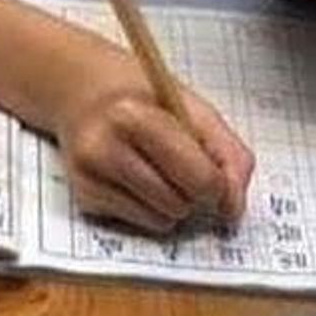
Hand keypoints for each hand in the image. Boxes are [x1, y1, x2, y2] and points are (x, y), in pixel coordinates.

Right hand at [56, 64, 253, 231]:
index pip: (200, 178)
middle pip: (181, 204)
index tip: (217, 175)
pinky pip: (142, 224)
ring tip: (158, 169)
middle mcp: (105, 147)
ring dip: (172, 203)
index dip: (219, 184)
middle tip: (181, 165)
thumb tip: (232, 210)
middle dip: (192, 192)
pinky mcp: (85, 198)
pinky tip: (136, 178)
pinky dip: (149, 209)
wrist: (83, 91)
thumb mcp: (194, 109)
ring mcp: (90, 176)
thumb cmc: (144, 99)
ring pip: (162, 221)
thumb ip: (228, 156)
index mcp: (136, 117)